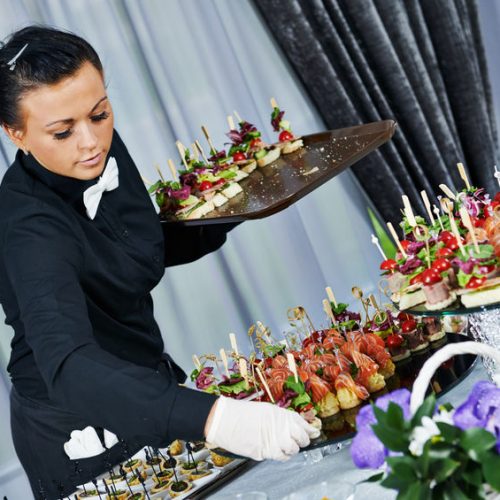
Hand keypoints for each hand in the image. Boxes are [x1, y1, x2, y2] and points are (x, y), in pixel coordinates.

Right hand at [205, 397, 319, 460]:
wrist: (226, 419)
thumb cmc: (243, 413)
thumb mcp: (266, 410)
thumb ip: (281, 418)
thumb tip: (295, 426)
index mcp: (281, 414)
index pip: (303, 425)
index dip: (309, 430)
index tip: (313, 433)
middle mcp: (280, 427)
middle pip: (301, 439)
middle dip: (302, 441)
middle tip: (299, 441)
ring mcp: (274, 441)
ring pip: (292, 451)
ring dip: (291, 450)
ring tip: (284, 445)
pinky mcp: (266, 452)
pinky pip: (280, 457)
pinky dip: (281, 455)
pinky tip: (277, 451)